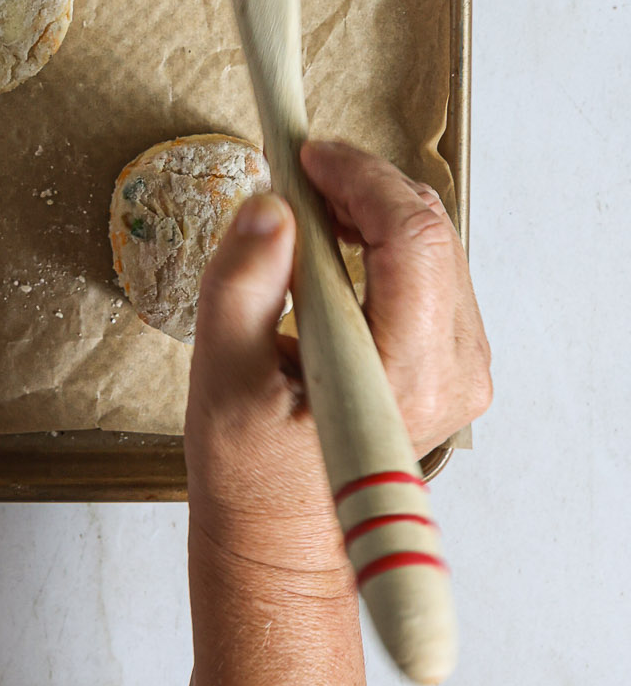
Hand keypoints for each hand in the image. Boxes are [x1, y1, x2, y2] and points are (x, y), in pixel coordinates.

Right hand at [181, 141, 489, 685]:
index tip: (303, 153)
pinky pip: (430, 267)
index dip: (359, 178)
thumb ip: (242, 283)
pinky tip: (331, 245)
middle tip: (294, 176)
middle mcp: (453, 371)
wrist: (279, 532)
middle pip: (429, 230)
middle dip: (361, 185)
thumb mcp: (224, 373)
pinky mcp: (450, 359)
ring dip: (370, 209)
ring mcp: (461, 367)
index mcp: (403, 375)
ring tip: (304, 213)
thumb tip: (269, 206)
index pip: (412, 238)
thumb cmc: (250, 467)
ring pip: (432, 241)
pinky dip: (380, 238)